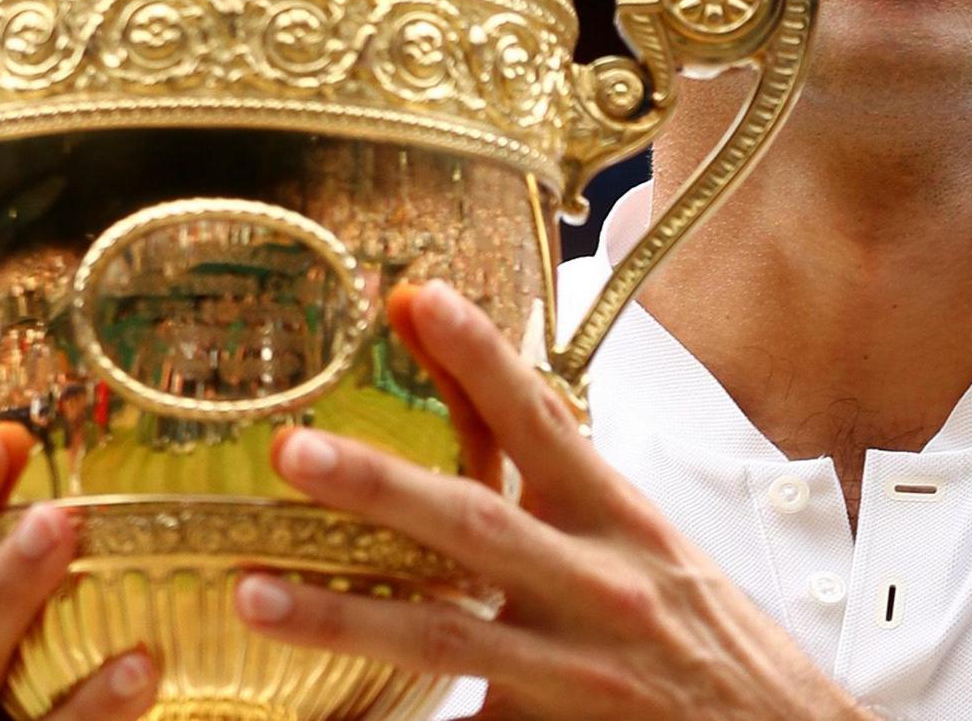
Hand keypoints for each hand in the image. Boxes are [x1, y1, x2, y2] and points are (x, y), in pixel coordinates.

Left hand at [231, 281, 863, 720]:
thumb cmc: (714, 646)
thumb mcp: (652, 553)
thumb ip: (571, 507)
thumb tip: (488, 440)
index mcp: (622, 525)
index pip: (544, 424)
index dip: (482, 358)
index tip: (419, 301)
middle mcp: (599, 587)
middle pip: (476, 524)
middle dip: (382, 485)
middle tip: (296, 451)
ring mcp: (575, 671)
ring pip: (445, 636)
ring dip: (344, 615)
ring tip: (257, 593)